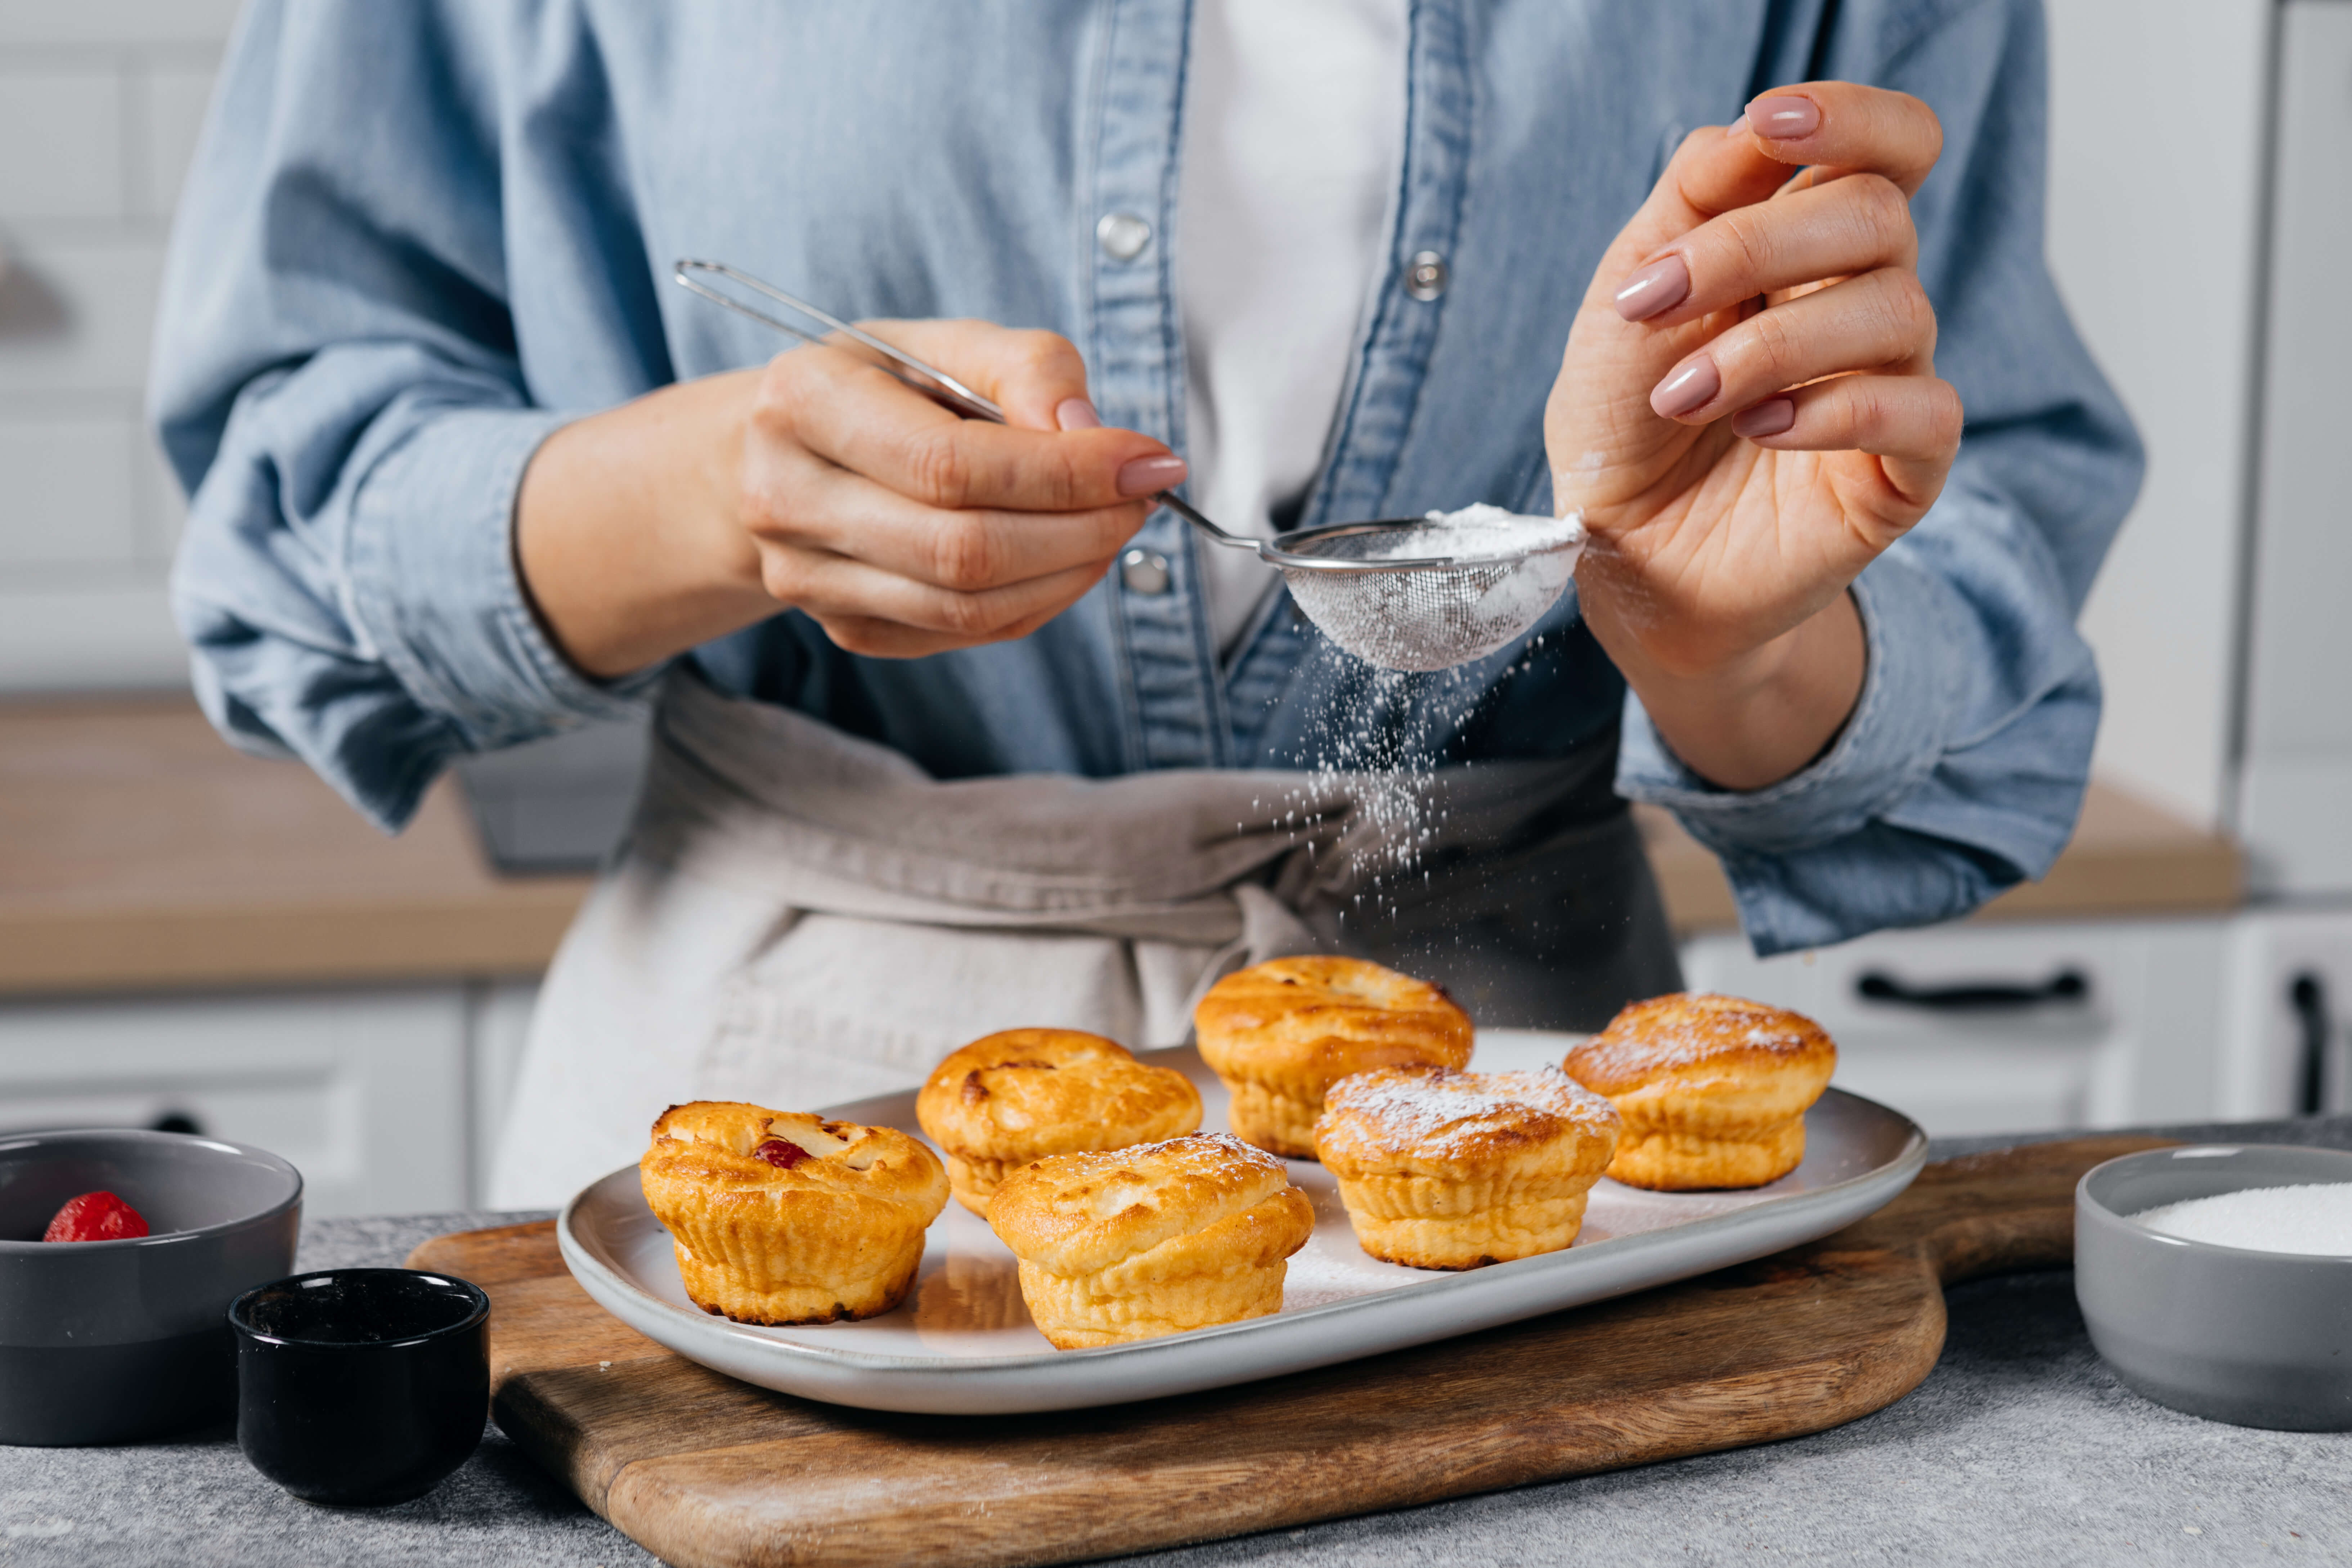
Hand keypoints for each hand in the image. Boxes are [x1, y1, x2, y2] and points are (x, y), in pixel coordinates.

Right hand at [517, 321, 1184, 675]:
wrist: (775, 455)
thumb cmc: (877, 389)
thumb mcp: (942, 344)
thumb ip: (1026, 367)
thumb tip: (1088, 432)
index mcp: (803, 402)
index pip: (951, 463)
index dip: (1066, 471)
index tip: (1150, 459)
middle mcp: (786, 497)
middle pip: (963, 549)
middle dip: (1080, 530)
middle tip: (1143, 499)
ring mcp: (806, 577)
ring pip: (967, 608)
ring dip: (1069, 574)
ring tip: (1114, 528)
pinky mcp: (842, 628)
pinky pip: (962, 636)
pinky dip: (1035, 603)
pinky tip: (1063, 561)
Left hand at [1547, 83, 1960, 787]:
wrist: (1627, 560)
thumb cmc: (1625, 427)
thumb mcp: (1626, 305)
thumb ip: (1690, 208)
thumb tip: (1751, 128)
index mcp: (1803, 245)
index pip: (1885, 145)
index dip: (1848, 114)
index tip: (1769, 121)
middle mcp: (1861, 299)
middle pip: (1875, 212)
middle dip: (1756, 244)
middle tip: (1654, 301)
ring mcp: (1891, 383)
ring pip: (1893, 308)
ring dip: (1769, 343)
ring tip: (1684, 397)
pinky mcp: (1905, 469)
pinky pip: (1920, 409)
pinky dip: (1834, 410)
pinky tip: (1761, 429)